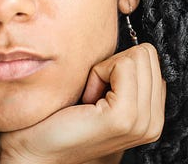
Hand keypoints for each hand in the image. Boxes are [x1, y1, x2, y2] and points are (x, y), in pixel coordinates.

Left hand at [0, 43, 165, 163]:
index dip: (118, 66)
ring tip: (88, 99)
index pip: (152, 59)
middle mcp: (154, 122)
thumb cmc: (58, 117)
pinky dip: (98, 74)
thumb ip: (124, 74)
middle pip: (148, 53)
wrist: (33, 149)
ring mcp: (142, 122)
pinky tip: (85, 99)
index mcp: (153, 116)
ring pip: (138, 55)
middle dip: (114, 65)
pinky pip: (123, 64)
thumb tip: (132, 38)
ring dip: (105, 70)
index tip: (97, 92)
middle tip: (91, 95)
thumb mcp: (101, 91)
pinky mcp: (124, 117)